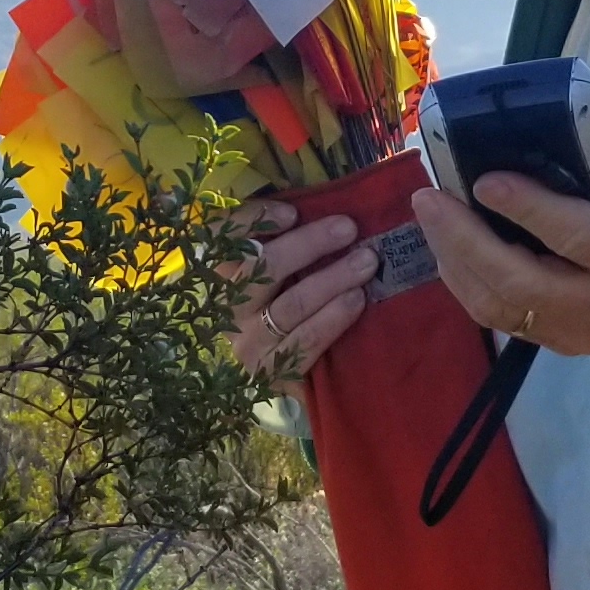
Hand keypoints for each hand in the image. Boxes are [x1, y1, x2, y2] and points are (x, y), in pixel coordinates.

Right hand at [230, 202, 378, 386]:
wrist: (289, 379)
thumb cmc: (289, 309)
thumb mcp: (281, 275)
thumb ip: (290, 245)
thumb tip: (328, 210)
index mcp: (226, 274)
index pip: (223, 237)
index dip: (254, 221)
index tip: (293, 213)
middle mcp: (229, 307)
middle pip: (263, 269)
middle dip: (309, 244)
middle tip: (348, 229)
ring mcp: (249, 343)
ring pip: (290, 305)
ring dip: (331, 279)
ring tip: (365, 263)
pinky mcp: (270, 373)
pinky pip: (305, 342)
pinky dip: (333, 318)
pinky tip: (357, 300)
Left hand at [409, 119, 589, 366]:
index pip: (580, 238)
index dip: (530, 210)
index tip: (486, 180)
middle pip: (521, 284)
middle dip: (465, 240)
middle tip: (430, 197)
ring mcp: (580, 333)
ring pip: (500, 307)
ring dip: (454, 261)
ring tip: (430, 213)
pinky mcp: (560, 342)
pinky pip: (500, 317)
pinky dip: (466, 282)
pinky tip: (448, 244)